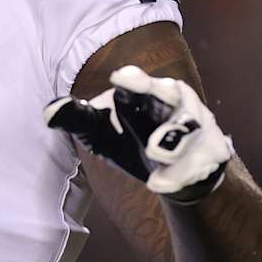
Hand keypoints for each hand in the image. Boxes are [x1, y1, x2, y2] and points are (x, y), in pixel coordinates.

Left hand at [44, 65, 231, 202]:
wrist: (170, 173)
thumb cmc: (131, 139)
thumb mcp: (101, 130)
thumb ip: (78, 118)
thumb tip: (50, 111)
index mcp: (148, 93)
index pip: (142, 82)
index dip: (134, 80)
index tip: (118, 78)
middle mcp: (177, 105)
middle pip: (176, 96)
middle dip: (163, 98)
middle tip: (140, 99)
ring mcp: (198, 129)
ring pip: (191, 129)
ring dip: (174, 140)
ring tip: (153, 151)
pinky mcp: (211, 155)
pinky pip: (196, 164)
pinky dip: (178, 175)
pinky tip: (158, 184)